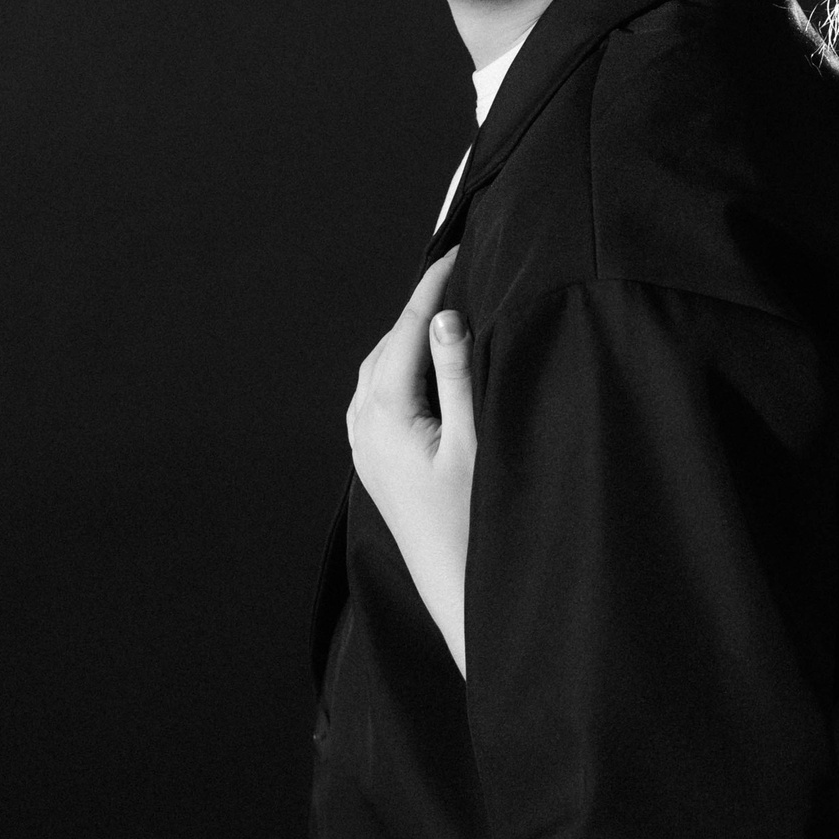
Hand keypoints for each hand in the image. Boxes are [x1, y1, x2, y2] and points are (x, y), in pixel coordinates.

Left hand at [347, 251, 474, 675]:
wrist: (457, 591)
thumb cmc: (475, 520)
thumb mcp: (475, 441)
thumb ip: (457, 375)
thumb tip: (445, 317)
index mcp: (385, 413)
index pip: (408, 329)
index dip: (434, 285)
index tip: (459, 248)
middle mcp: (364, 426)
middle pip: (388, 345)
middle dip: (420, 307)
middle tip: (459, 270)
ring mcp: (364, 447)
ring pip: (379, 370)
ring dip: (408, 338)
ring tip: (445, 308)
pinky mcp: (374, 464)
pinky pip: (378, 397)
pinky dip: (401, 369)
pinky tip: (425, 366)